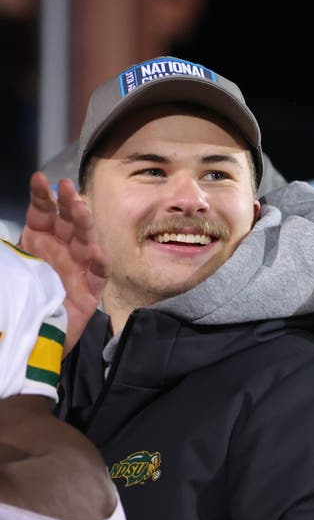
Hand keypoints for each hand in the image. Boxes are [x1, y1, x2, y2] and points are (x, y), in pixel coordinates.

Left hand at [20, 172, 109, 352]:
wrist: (28, 340)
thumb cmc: (17, 301)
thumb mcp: (8, 266)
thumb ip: (13, 249)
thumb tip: (8, 231)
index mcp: (39, 242)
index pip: (43, 214)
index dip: (42, 197)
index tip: (39, 179)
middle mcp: (60, 251)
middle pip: (68, 222)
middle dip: (69, 203)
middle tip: (67, 188)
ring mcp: (77, 269)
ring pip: (86, 241)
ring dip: (85, 224)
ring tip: (81, 208)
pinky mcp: (89, 291)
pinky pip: (98, 273)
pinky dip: (98, 261)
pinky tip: (94, 250)